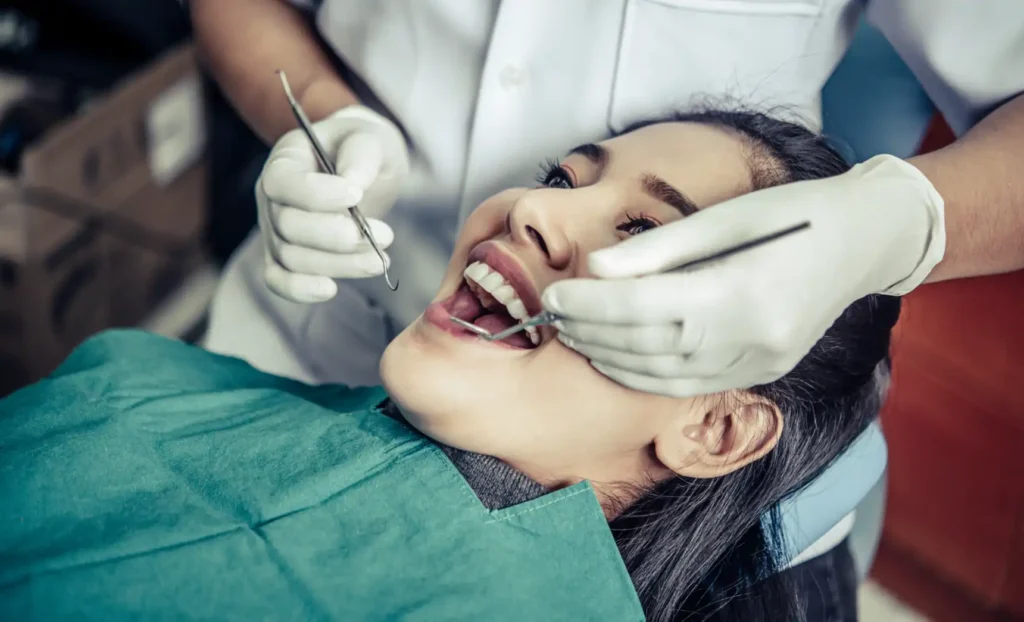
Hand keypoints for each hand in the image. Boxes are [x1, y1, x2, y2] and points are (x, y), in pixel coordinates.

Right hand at [257, 105, 409, 301]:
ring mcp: (275, 230)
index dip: (316, 195)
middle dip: (335, 236)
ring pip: (292, 257)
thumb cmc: (363, 151)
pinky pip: (279, 279)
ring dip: (339, 264)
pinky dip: (300, 289)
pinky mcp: (285, 257)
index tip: (357, 195)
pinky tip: (331, 289)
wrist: (364, 171)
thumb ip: (361, 155)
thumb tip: (353, 183)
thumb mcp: (370, 139)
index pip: (282, 182)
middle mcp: (272, 197)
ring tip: (380, 260)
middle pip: (288, 226)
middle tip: (383, 234)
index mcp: (285, 160)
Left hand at [542, 155, 945, 396]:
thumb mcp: (723, 217)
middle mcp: (751, 338)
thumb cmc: (791, 214)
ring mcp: (759, 363)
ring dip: (611, 359)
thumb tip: (596, 269)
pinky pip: (688, 385)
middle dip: (593, 333)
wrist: (865, 240)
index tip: (553, 294)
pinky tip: (616, 358)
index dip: (592, 305)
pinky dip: (645, 375)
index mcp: (742, 292)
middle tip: (554, 314)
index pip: (644, 307)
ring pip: (664, 375)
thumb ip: (656, 250)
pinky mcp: (761, 373)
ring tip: (575, 335)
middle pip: (649, 347)